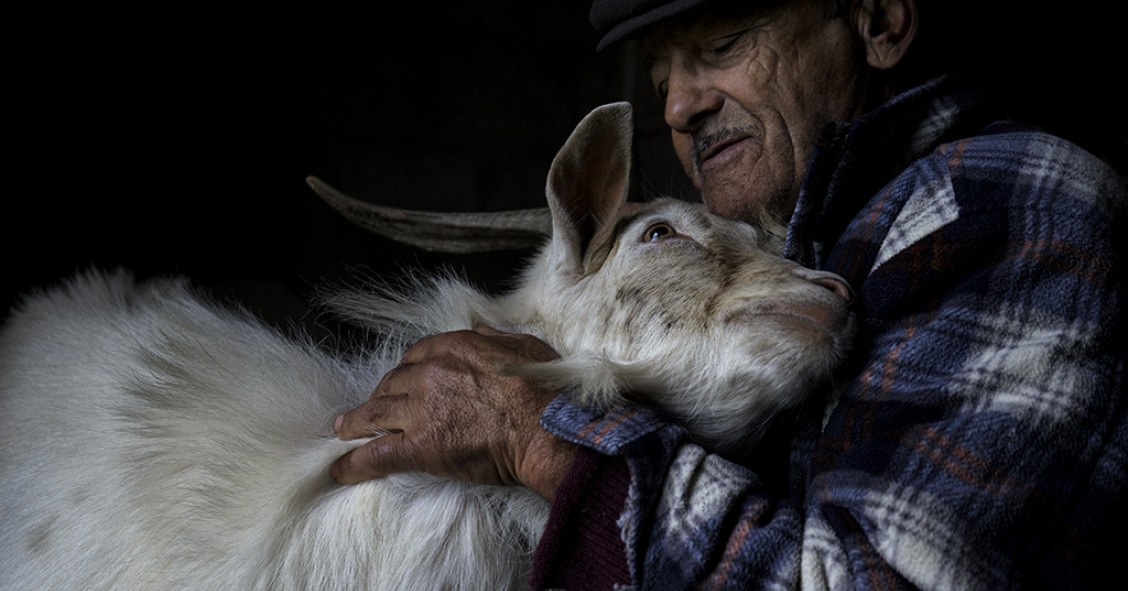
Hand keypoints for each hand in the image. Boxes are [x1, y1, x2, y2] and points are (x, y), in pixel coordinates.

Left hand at [330, 325, 576, 499]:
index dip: (407, 371)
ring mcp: (421, 409)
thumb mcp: (523, 346)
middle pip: (392, 382)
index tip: (404, 382)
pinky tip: (340, 470)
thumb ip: (495, 337)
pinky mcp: (420, 446)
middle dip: (381, 395)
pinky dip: (354, 463)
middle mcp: (431, 373)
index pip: (416, 355)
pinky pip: (376, 454)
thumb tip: (480, 329)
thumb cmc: (544, 391)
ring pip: (374, 413)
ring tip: (343, 431)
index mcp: (454, 346)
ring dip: (355, 422)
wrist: (546, 430)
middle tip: (373, 409)